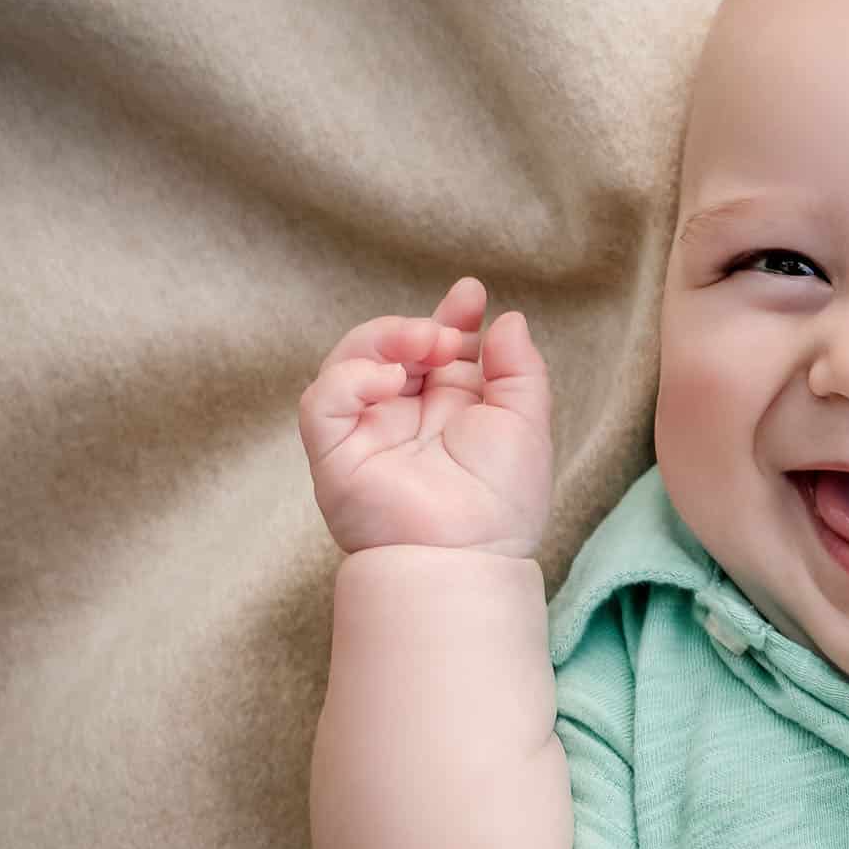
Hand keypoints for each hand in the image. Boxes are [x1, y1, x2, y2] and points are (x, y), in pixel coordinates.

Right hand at [297, 276, 552, 557]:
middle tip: (448, 335)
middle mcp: (407, 418)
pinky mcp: (334, 452)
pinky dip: (351, 377)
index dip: (451, 317)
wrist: (468, 554)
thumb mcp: (526, 422)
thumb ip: (519, 368)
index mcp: (452, 411)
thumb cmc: (503, 499)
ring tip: (424, 346)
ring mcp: (367, 433)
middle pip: (393, 348)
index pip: (440, 350)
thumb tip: (507, 320)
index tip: (470, 294)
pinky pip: (322, 400)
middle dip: (420, 326)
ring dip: (385, 339)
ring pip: (351, 361)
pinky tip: (389, 380)